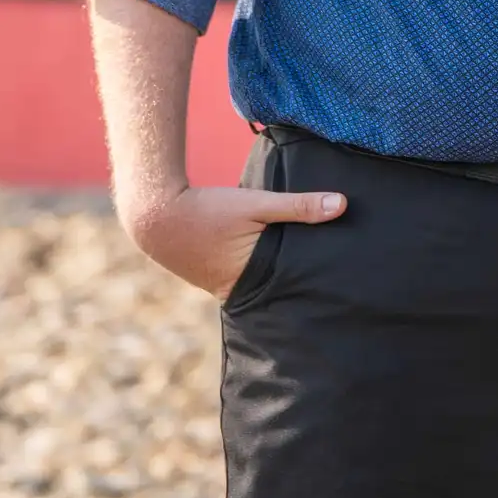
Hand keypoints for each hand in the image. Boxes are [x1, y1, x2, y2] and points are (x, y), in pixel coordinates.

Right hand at [122, 182, 345, 298]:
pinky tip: (278, 263)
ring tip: (316, 278)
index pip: (290, 294)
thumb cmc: (207, 210)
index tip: (340, 293)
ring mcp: (221, 287)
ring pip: (261, 285)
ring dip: (280, 278)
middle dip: (299, 289)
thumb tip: (342, 204)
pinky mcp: (214, 275)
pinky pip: (245, 277)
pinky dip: (260, 270)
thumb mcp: (256, 203)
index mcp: (247, 284)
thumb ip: (297, 206)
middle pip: (277, 293)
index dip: (312, 290)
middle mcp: (235, 293)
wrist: (155, 214)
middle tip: (337, 289)